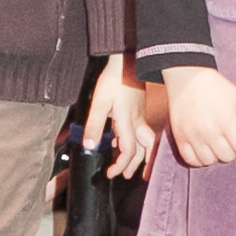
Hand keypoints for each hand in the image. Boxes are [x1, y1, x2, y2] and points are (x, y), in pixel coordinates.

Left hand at [87, 54, 151, 177]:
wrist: (128, 59)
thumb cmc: (114, 79)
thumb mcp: (99, 103)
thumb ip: (94, 125)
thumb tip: (89, 146)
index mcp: (127, 122)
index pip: (127, 151)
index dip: (120, 165)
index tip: (110, 173)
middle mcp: (137, 121)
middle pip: (142, 149)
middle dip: (135, 165)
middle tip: (127, 175)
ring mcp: (140, 115)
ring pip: (146, 141)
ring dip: (141, 155)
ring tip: (135, 165)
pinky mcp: (140, 108)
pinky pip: (143, 130)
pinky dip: (138, 141)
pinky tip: (125, 138)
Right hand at [162, 62, 235, 167]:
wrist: (188, 80)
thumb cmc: (217, 88)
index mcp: (226, 120)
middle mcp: (209, 131)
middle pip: (227, 157)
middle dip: (233, 151)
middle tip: (230, 141)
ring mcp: (193, 136)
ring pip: (209, 161)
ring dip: (216, 156)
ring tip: (216, 145)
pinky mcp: (180, 138)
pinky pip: (191, 160)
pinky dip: (200, 160)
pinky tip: (204, 151)